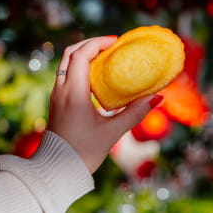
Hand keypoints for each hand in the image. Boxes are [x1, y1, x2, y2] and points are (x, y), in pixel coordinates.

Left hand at [47, 36, 160, 173]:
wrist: (55, 170)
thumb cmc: (83, 152)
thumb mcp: (112, 133)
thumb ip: (135, 113)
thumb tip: (157, 98)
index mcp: (73, 93)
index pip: (81, 55)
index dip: (97, 43)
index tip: (116, 42)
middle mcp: (61, 89)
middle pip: (71, 52)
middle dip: (91, 44)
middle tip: (111, 45)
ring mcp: (56, 94)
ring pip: (66, 62)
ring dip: (84, 54)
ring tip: (106, 57)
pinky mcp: (56, 101)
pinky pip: (66, 73)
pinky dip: (80, 66)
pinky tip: (96, 76)